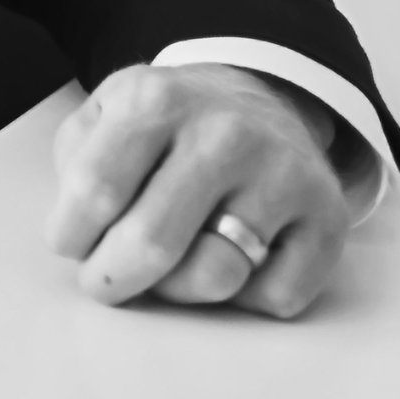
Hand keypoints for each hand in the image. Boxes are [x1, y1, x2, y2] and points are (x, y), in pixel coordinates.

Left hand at [47, 62, 350, 316]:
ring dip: (177, 290)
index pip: (94, 192)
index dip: (71, 236)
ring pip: (214, 277)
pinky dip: (246, 299)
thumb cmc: (169, 123)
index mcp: (157, 101)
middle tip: (105, 280)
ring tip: (168, 267)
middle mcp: (226, 134)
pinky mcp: (328, 218)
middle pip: (151, 244)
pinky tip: (235, 262)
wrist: (262, 99)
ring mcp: (283, 175)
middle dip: (112, 279)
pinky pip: (275, 298)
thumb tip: (82, 234)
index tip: (72, 245)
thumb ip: (77, 161)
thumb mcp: (107, 111)